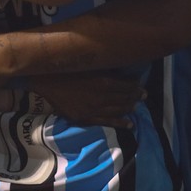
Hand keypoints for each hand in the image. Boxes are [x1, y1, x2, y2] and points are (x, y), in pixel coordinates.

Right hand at [29, 72, 144, 128]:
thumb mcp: (89, 66)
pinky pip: (107, 122)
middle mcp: (102, 97)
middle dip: (135, 97)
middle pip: (125, 99)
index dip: (136, 87)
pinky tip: (130, 124)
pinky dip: (120, 123)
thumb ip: (106, 71)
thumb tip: (122, 73)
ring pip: (118, 111)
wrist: (47, 84)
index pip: (127, 86)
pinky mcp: (86, 118)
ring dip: (129, 108)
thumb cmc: (68, 71)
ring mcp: (94, 110)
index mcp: (104, 82)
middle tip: (143, 96)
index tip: (141, 87)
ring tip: (136, 106)